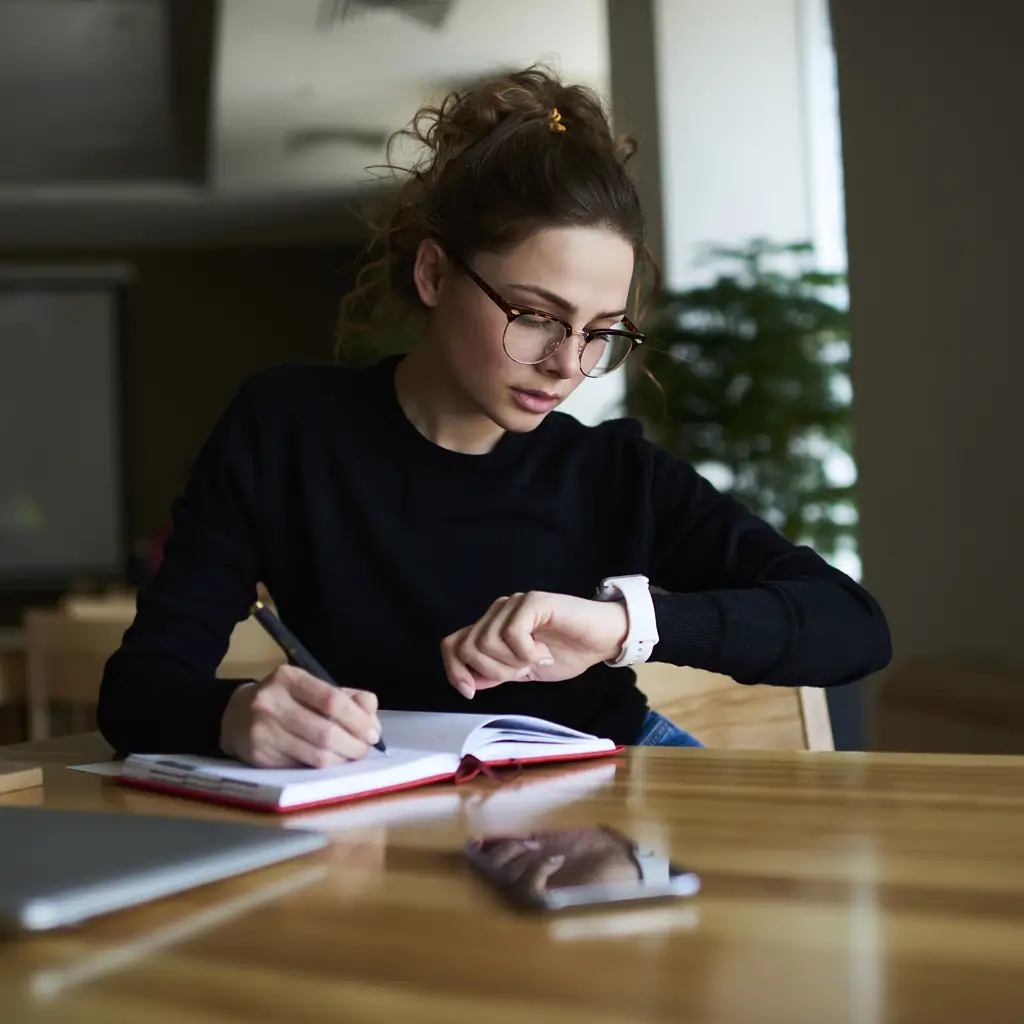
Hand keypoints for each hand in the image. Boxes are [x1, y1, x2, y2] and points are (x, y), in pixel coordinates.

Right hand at [219, 665, 380, 767]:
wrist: (234, 716)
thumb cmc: (285, 701)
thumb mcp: (312, 688)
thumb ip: (347, 697)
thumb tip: (371, 714)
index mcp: (288, 678)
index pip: (331, 699)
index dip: (357, 720)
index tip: (372, 733)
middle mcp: (271, 703)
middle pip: (325, 732)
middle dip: (354, 745)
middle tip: (365, 750)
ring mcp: (262, 732)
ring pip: (315, 755)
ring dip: (342, 760)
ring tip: (350, 758)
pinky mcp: (259, 757)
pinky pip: (301, 768)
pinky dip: (322, 769)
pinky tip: (329, 763)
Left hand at [441, 591, 627, 698]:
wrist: (603, 640)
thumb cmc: (568, 652)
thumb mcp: (523, 671)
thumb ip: (495, 673)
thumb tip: (467, 682)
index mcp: (493, 627)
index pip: (453, 644)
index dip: (454, 671)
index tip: (470, 692)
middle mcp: (499, 612)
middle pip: (468, 647)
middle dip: (494, 671)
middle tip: (523, 671)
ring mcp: (515, 604)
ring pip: (487, 641)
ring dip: (513, 662)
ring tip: (537, 660)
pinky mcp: (534, 601)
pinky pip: (513, 633)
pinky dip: (527, 652)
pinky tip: (544, 652)